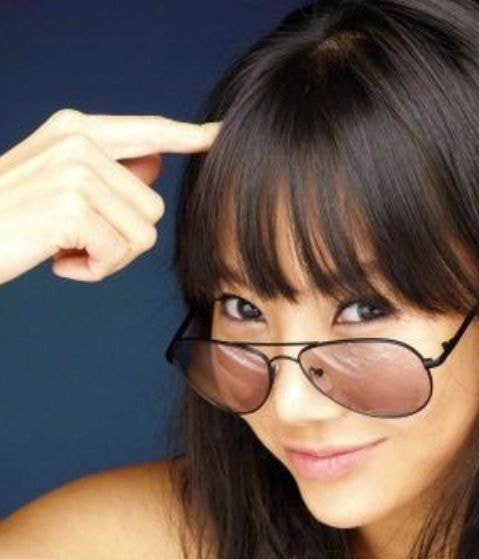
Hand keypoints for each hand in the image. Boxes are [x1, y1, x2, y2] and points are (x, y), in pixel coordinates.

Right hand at [0, 108, 220, 284]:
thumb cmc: (8, 215)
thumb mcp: (56, 182)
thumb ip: (109, 169)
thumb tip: (157, 162)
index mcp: (76, 129)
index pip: (148, 131)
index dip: (188, 136)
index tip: (219, 134)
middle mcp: (79, 142)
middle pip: (152, 208)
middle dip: (120, 238)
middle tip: (71, 238)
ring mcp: (76, 172)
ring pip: (142, 235)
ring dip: (106, 256)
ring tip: (62, 245)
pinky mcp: (72, 207)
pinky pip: (119, 254)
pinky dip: (92, 270)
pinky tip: (57, 259)